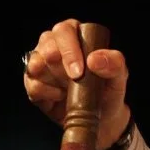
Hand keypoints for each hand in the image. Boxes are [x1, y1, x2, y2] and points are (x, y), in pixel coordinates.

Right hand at [23, 19, 130, 146]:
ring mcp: (41, 62)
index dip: (69, 50)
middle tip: (73, 80)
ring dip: (52, 79)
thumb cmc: (108, 90)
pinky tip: (59, 97)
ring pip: (35, 62)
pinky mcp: (33, 81)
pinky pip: (31, 83)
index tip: (79, 71)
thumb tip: (94, 59)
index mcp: (77, 35)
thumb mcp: (119, 77)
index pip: (65, 30)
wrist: (100, 118)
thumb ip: (114, 63)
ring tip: (68, 90)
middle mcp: (55, 44)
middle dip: (59, 65)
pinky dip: (45, 92)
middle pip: (46, 43)